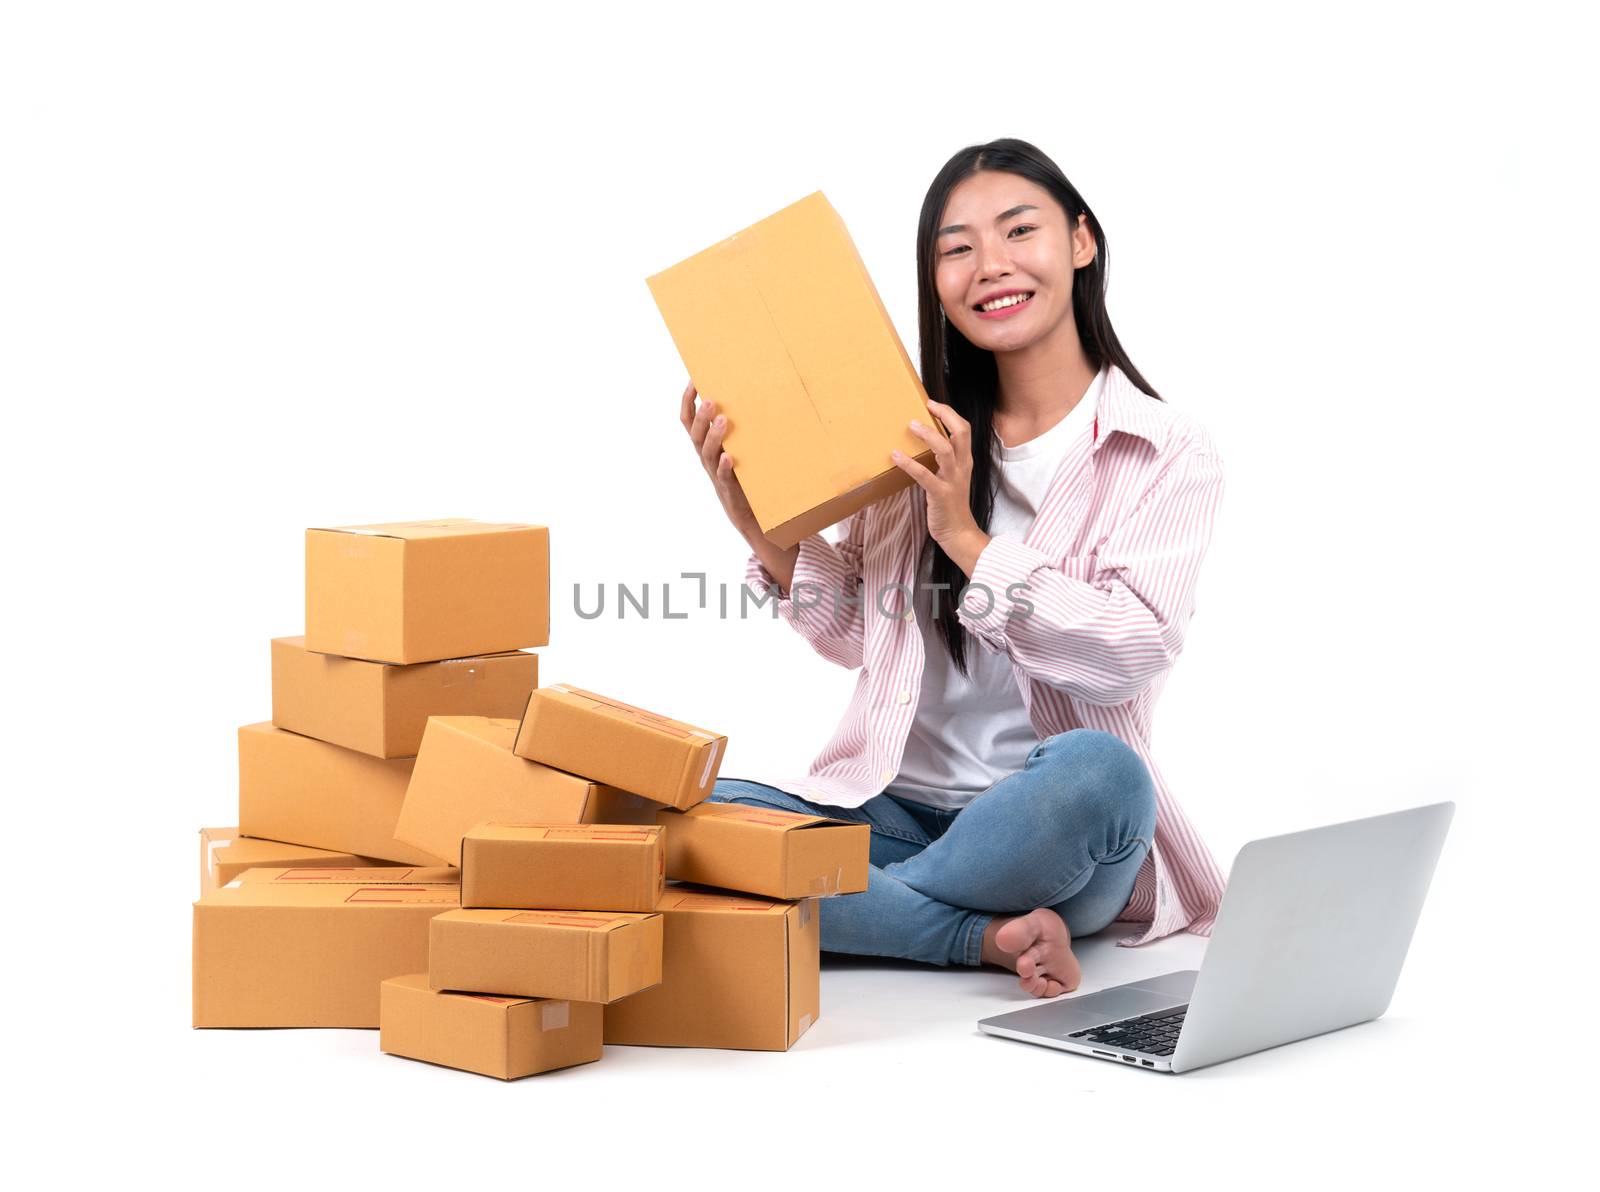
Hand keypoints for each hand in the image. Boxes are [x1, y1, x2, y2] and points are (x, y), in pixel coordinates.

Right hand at [680, 377, 765, 542]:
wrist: (753, 515)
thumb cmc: (747, 475)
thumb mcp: (740, 448)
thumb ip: (740, 429)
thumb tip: (754, 396)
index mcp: (705, 445)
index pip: (688, 419)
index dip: (687, 401)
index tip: (693, 380)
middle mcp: (706, 457)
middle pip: (695, 434)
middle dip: (701, 416)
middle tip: (710, 399)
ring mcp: (716, 473)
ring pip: (707, 452)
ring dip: (713, 436)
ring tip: (722, 420)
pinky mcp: (729, 489)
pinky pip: (722, 477)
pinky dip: (724, 466)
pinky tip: (729, 457)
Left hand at [892, 399, 983, 553]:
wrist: (958, 533)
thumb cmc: (950, 505)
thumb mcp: (950, 478)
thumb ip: (942, 462)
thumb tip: (922, 445)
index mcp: (965, 462)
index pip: (964, 430)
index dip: (949, 414)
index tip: (932, 404)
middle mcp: (962, 467)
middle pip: (961, 432)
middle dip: (945, 415)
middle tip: (926, 407)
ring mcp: (953, 480)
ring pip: (945, 449)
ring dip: (928, 435)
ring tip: (911, 425)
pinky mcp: (940, 495)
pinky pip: (924, 475)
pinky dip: (909, 463)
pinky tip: (895, 456)